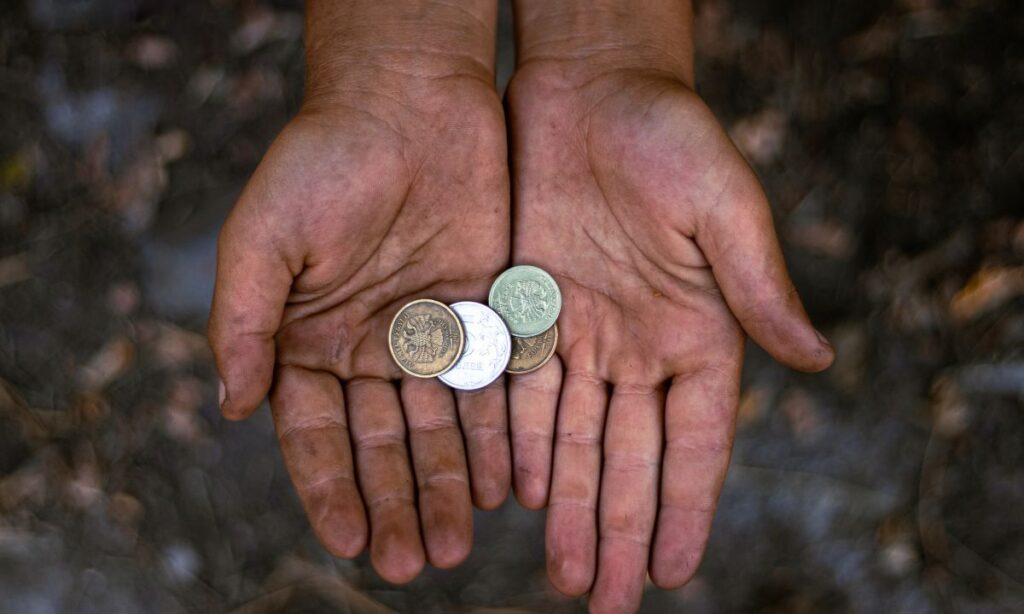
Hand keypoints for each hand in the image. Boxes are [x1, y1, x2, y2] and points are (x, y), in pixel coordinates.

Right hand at [208, 0, 509, 582]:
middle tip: (410, 563)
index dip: (328, 490)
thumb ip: (243, 321)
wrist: (410, 98)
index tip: (347, 542)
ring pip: (439, 427)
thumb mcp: (265, 236)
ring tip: (458, 544)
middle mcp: (368, 347)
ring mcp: (429, 333)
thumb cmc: (324, 158)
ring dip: (446, 486)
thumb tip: (232, 407)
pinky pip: (489, 386)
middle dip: (395, 504)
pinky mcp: (484, 311)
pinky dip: (494, 435)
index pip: (313, 435)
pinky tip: (502, 484)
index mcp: (307, 340)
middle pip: (381, 445)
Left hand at [506, 4, 832, 609]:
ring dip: (570, 507)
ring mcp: (582, 332)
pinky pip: (524, 393)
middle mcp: (640, 345)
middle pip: (629, 457)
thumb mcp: (722, 206)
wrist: (589, 85)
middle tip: (607, 602)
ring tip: (568, 573)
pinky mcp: (527, 309)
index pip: (693, 441)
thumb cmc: (669, 134)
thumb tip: (817, 363)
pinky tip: (522, 495)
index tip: (674, 571)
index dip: (684, 507)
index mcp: (698, 331)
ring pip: (575, 439)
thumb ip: (757, 287)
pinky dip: (524, 445)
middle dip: (619, 530)